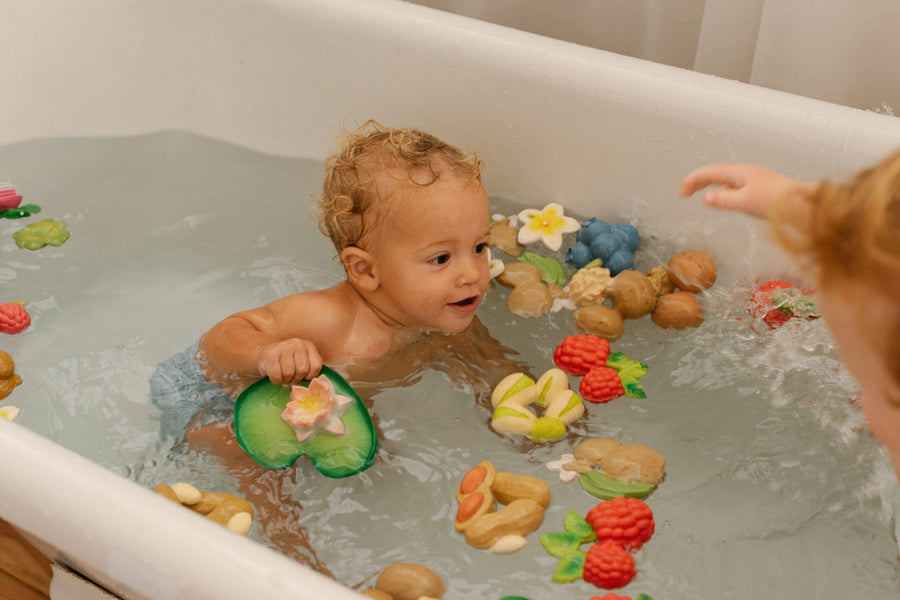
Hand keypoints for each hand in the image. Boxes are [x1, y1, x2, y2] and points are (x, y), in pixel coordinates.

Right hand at [256, 338, 322, 384]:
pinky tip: (276, 377)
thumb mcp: (302, 362)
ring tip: (283, 377)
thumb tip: (311, 387)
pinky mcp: (271, 354)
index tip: (303, 377)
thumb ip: (309, 370)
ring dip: (285, 380)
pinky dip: (276, 381)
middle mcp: (297, 343)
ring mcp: (284, 347)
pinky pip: (276, 375)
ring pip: (289, 373)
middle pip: (302, 370)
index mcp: (309, 346)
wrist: (265, 355)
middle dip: (296, 379)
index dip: (310, 376)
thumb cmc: (287, 362)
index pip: (316, 366)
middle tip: (291, 379)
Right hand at [679, 163, 805, 219]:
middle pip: (715, 173)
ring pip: (724, 179)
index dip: (692, 180)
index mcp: (740, 172)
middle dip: (698, 181)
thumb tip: (706, 198)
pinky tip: (723, 198)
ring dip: (709, 185)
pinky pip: (733, 186)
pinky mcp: (759, 188)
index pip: (709, 173)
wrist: (802, 204)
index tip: (681, 192)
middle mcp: (745, 173)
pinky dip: (721, 190)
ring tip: (698, 193)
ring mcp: (753, 179)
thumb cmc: (777, 202)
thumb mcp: (745, 202)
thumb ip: (723, 200)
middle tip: (684, 193)